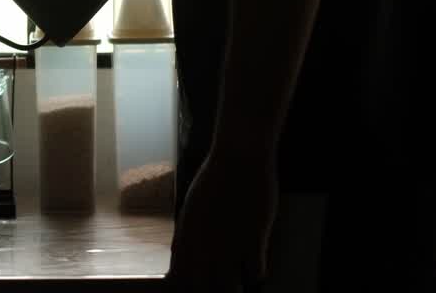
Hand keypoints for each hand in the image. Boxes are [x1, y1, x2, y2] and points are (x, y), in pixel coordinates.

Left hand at [166, 151, 278, 291]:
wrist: (239, 157)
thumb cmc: (216, 178)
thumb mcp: (191, 207)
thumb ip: (187, 234)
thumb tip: (182, 254)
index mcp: (186, 235)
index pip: (179, 277)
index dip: (187, 285)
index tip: (197, 284)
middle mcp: (203, 244)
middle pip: (202, 287)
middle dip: (211, 289)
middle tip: (223, 281)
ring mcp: (228, 244)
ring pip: (229, 287)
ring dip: (235, 284)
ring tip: (239, 276)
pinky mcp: (253, 239)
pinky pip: (255, 274)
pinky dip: (256, 274)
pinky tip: (256, 264)